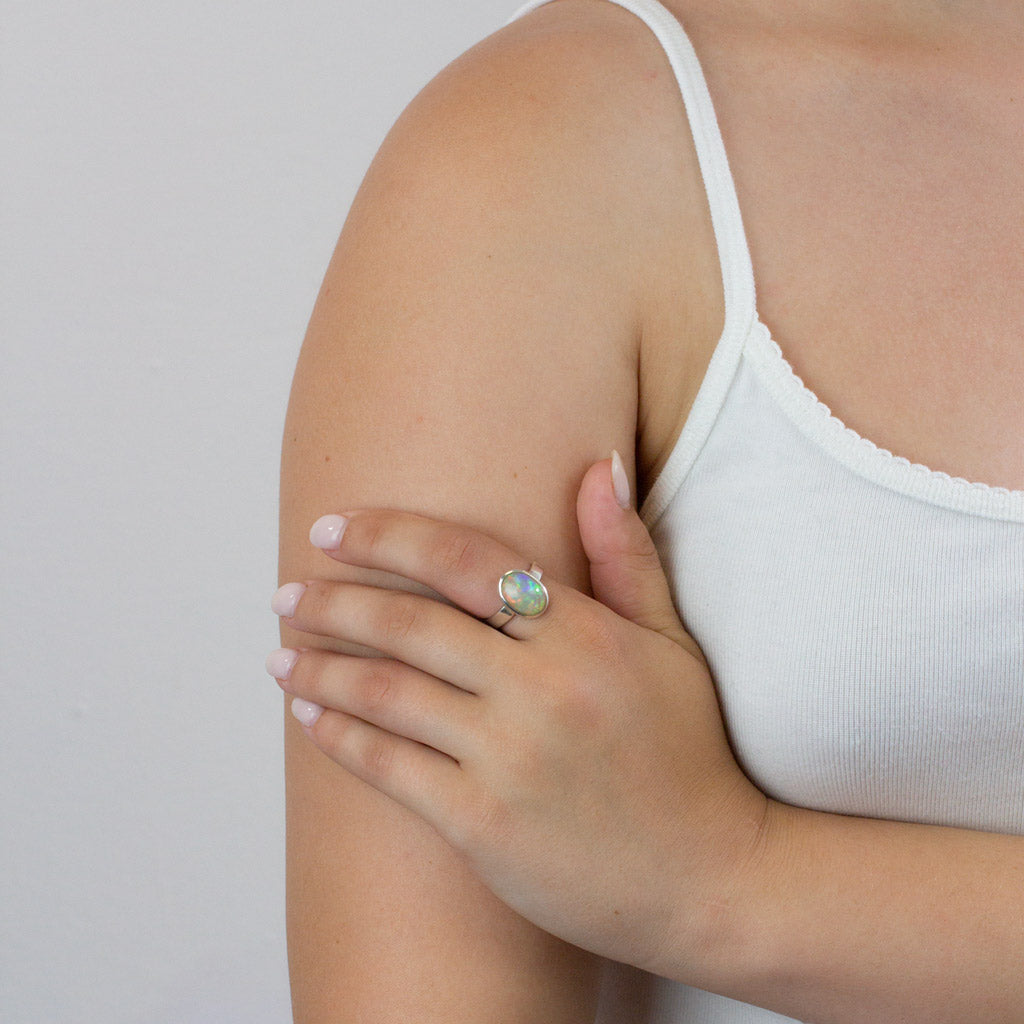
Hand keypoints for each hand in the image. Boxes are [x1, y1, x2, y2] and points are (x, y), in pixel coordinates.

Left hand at [267, 455, 769, 975]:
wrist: (711, 876)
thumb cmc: (687, 751)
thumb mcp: (670, 643)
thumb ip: (626, 553)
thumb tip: (599, 465)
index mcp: (585, 635)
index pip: (466, 562)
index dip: (390, 537)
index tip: (332, 529)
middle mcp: (542, 688)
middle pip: (411, 625)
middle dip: (335, 602)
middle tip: (285, 592)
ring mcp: (509, 760)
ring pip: (388, 693)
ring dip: (320, 668)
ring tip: (277, 654)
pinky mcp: (482, 826)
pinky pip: (390, 768)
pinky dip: (340, 737)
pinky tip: (308, 718)